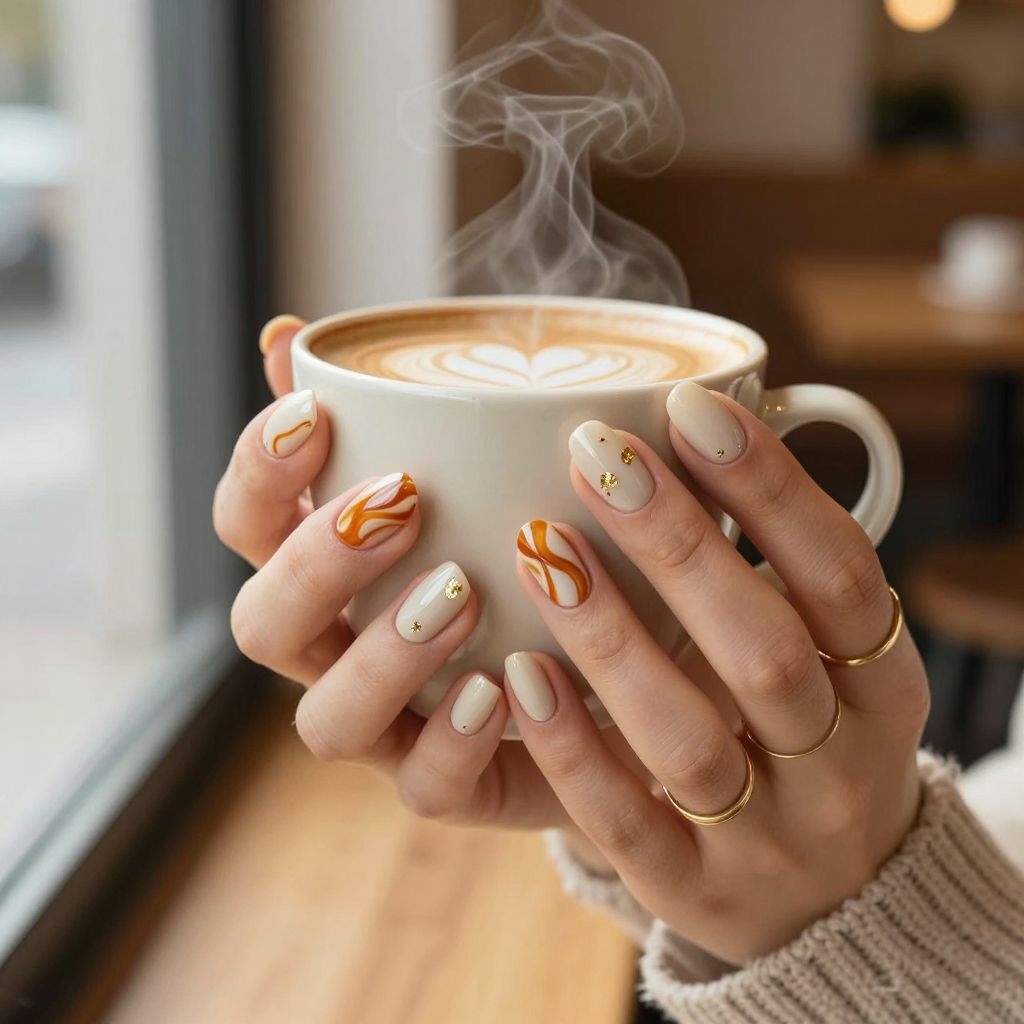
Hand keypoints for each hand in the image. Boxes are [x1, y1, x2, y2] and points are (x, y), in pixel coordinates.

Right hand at [214, 316, 607, 834]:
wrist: (628, 657)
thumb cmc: (535, 545)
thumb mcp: (486, 466)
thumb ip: (395, 407)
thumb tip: (289, 335)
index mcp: (333, 569)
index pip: (249, 525)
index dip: (259, 474)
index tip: (316, 414)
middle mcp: (343, 649)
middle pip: (263, 626)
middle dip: (315, 563)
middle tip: (401, 501)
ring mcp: (392, 725)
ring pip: (327, 719)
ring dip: (382, 654)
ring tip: (459, 590)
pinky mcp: (454, 783)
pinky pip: (423, 787)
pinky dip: (453, 741)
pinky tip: (501, 687)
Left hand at [505, 383, 928, 962]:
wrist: (839, 902)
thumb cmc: (810, 734)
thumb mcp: (832, 656)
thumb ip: (783, 568)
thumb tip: (700, 422)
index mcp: (882, 683)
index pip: (839, 574)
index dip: (769, 487)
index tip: (690, 405)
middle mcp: (839, 763)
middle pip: (764, 650)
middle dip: (676, 543)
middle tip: (595, 452)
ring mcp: (768, 839)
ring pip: (687, 738)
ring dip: (610, 639)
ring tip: (539, 547)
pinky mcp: (694, 891)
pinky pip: (626, 824)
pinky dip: (572, 750)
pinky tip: (519, 675)